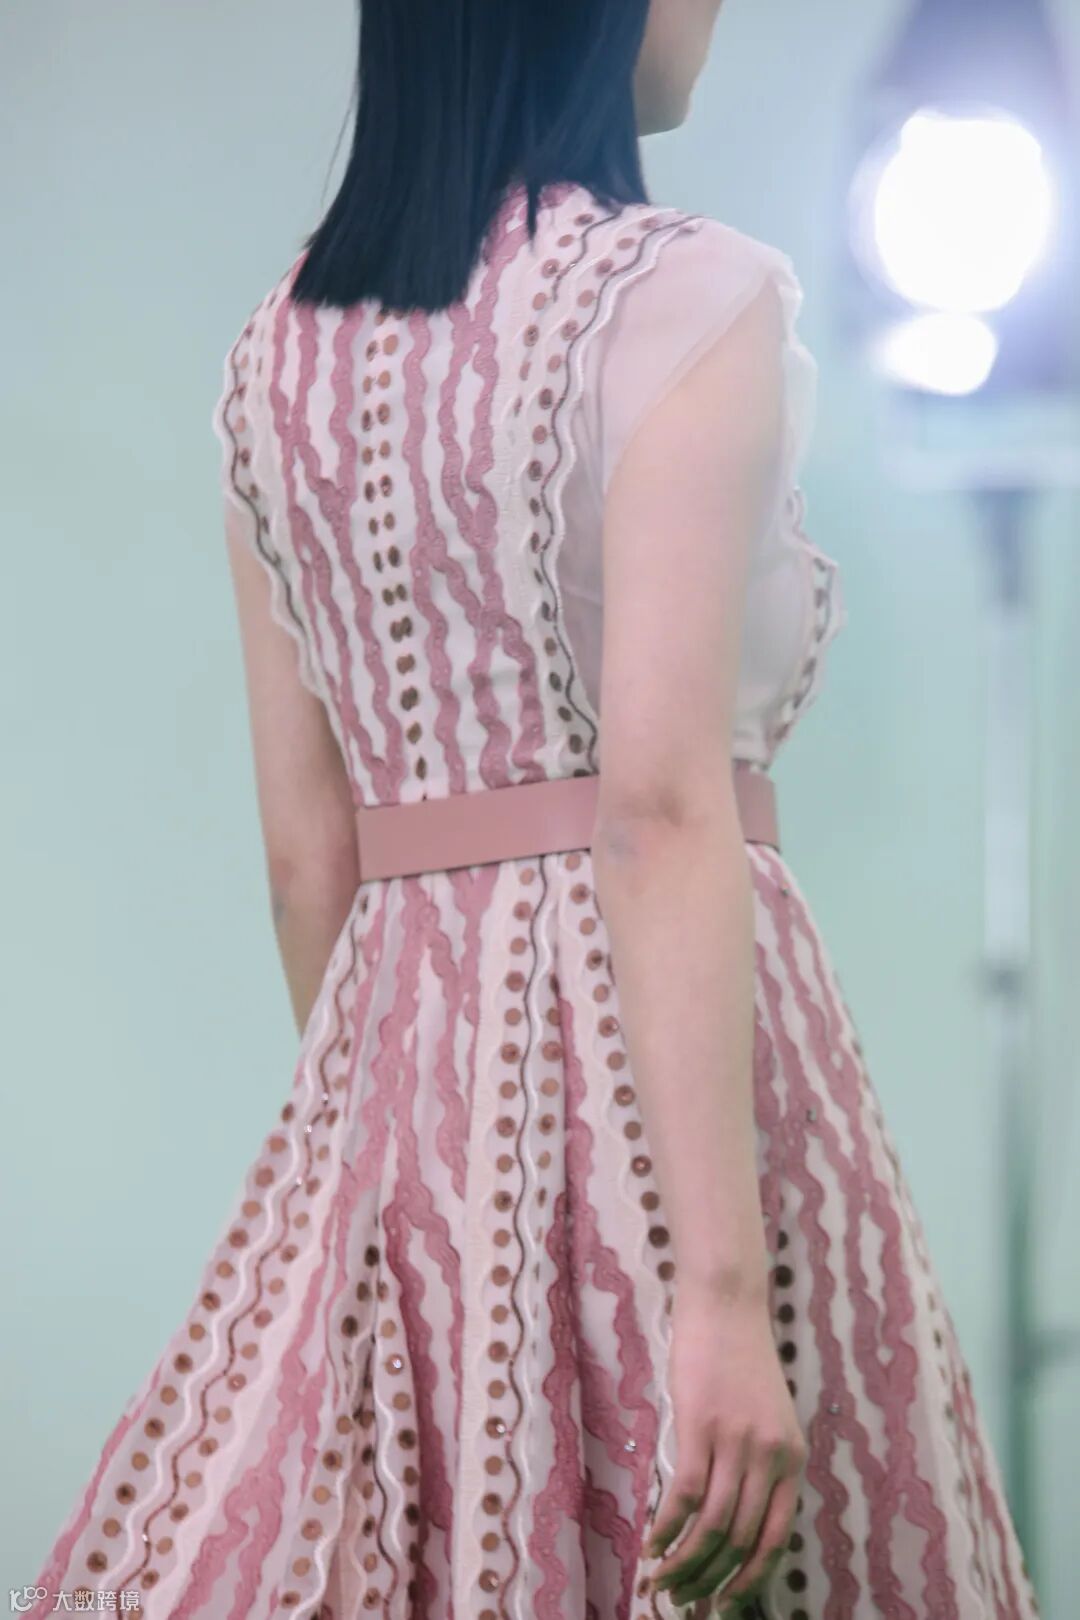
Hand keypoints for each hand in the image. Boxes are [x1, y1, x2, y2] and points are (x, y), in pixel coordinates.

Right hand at [645, 1281, 806, 1609]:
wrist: (726, 1304)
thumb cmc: (739, 1359)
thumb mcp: (764, 1418)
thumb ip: (756, 1465)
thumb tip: (730, 1522)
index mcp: (791, 1460)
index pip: (774, 1541)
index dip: (748, 1582)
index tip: (724, 1606)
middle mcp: (770, 1457)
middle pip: (739, 1540)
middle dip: (709, 1581)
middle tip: (682, 1601)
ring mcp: (736, 1442)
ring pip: (711, 1527)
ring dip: (684, 1564)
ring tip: (661, 1581)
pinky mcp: (700, 1426)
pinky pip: (683, 1495)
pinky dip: (665, 1529)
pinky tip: (649, 1544)